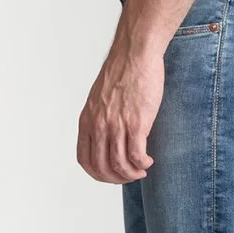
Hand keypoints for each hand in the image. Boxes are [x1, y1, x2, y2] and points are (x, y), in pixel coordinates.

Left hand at [77, 41, 164, 183]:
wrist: (135, 53)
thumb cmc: (122, 72)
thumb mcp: (100, 98)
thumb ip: (99, 118)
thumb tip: (107, 136)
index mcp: (87, 120)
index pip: (84, 160)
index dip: (98, 174)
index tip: (111, 175)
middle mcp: (99, 125)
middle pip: (102, 167)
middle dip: (117, 178)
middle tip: (130, 176)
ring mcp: (116, 126)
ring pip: (120, 165)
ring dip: (132, 174)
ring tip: (142, 170)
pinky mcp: (136, 124)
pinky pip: (137, 156)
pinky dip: (143, 164)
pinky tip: (148, 161)